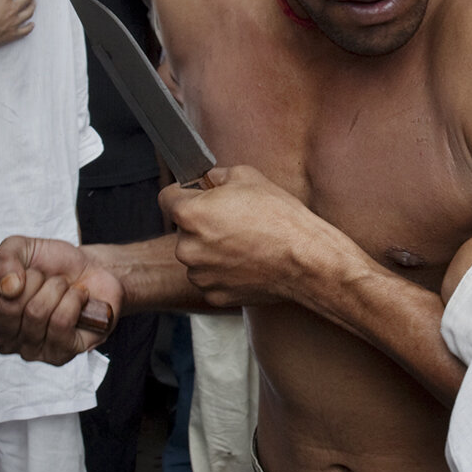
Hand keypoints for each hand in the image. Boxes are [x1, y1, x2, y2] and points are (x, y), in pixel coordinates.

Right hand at [0, 236, 120, 364]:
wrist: (93, 271)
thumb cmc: (53, 265)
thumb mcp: (22, 248)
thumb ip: (4, 258)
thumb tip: (7, 286)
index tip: (14, 275)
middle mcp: (5, 337)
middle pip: (8, 308)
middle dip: (34, 280)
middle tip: (45, 278)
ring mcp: (31, 349)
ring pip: (36, 313)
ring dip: (56, 288)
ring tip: (62, 287)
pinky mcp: (59, 355)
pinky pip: (61, 323)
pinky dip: (74, 300)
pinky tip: (77, 298)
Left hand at [162, 165, 335, 307]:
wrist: (304, 259)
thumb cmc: (279, 216)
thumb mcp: (247, 176)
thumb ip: (215, 176)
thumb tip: (205, 180)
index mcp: (190, 214)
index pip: (167, 196)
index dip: (185, 192)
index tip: (199, 195)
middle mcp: (187, 248)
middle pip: (183, 229)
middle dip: (201, 223)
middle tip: (233, 221)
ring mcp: (199, 275)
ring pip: (196, 256)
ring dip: (211, 249)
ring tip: (244, 243)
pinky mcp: (214, 295)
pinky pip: (211, 278)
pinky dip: (224, 272)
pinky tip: (247, 262)